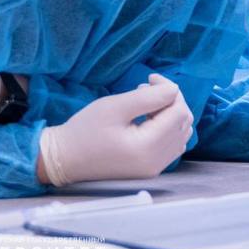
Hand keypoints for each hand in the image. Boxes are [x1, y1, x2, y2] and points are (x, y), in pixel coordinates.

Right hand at [36, 74, 193, 185]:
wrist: (64, 158)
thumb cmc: (85, 130)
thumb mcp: (116, 107)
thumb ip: (149, 97)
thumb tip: (174, 90)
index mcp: (148, 148)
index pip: (179, 112)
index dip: (170, 90)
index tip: (149, 79)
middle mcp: (156, 163)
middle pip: (184, 123)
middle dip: (171, 100)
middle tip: (146, 89)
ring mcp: (154, 168)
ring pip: (181, 134)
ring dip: (170, 114)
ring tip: (145, 104)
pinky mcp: (149, 169)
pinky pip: (172, 145)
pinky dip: (166, 128)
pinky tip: (147, 119)